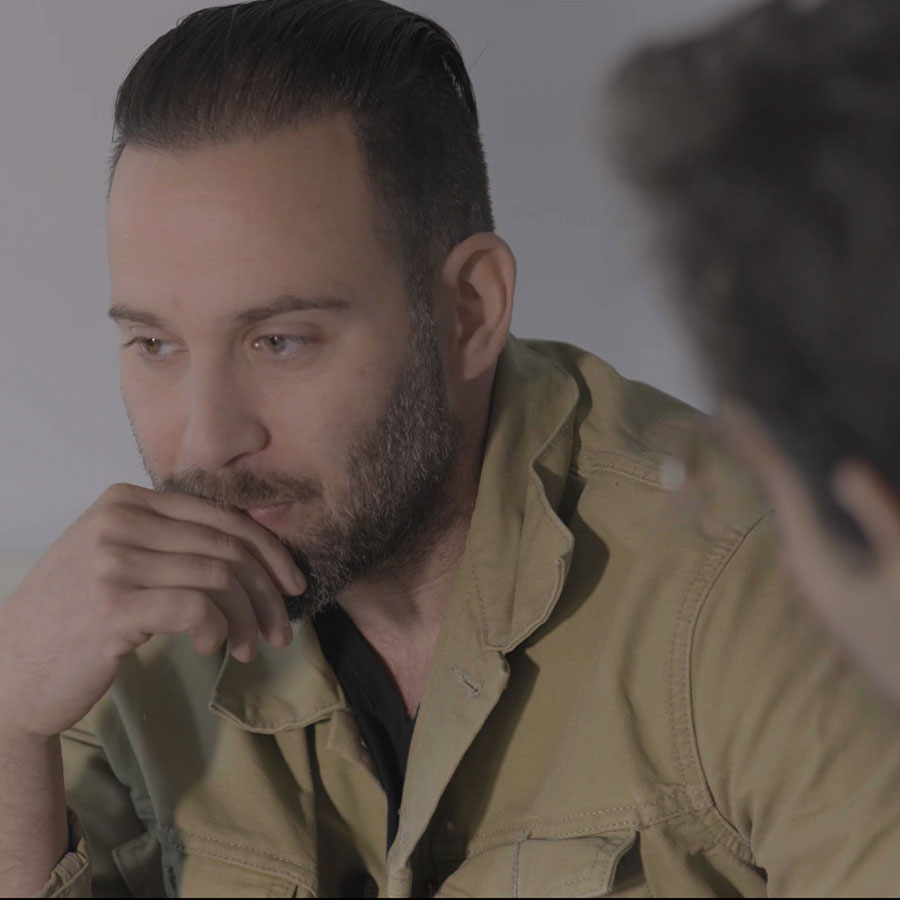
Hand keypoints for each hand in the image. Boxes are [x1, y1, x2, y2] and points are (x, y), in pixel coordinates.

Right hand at [0, 483, 305, 738]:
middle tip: (281, 629)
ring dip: (247, 620)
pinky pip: (197, 608)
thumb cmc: (73, 617)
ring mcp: (114, 559)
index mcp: (126, 500)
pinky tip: (211, 648)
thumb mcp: (116, 558)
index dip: (269, 551)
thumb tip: (256, 556)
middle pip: (228, 546)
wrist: (8, 669)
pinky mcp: (113, 604)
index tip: (292, 585)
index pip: (222, 517)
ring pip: (219, 578)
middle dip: (268, 592)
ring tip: (248, 648)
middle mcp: (119, 520)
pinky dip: (218, 630)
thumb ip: (170, 543)